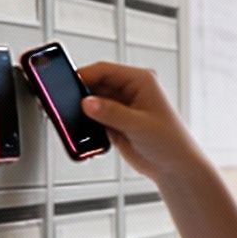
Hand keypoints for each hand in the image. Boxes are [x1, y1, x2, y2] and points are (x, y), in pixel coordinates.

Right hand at [75, 61, 195, 181]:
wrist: (175, 168)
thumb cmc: (171, 142)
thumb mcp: (139, 125)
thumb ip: (112, 113)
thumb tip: (87, 103)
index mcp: (140, 80)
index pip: (104, 70)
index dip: (83, 76)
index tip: (64, 86)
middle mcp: (129, 90)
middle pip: (94, 84)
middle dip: (78, 95)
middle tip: (61, 106)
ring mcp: (120, 106)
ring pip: (91, 102)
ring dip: (80, 112)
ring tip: (71, 122)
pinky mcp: (114, 122)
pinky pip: (92, 118)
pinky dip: (85, 125)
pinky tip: (82, 134)